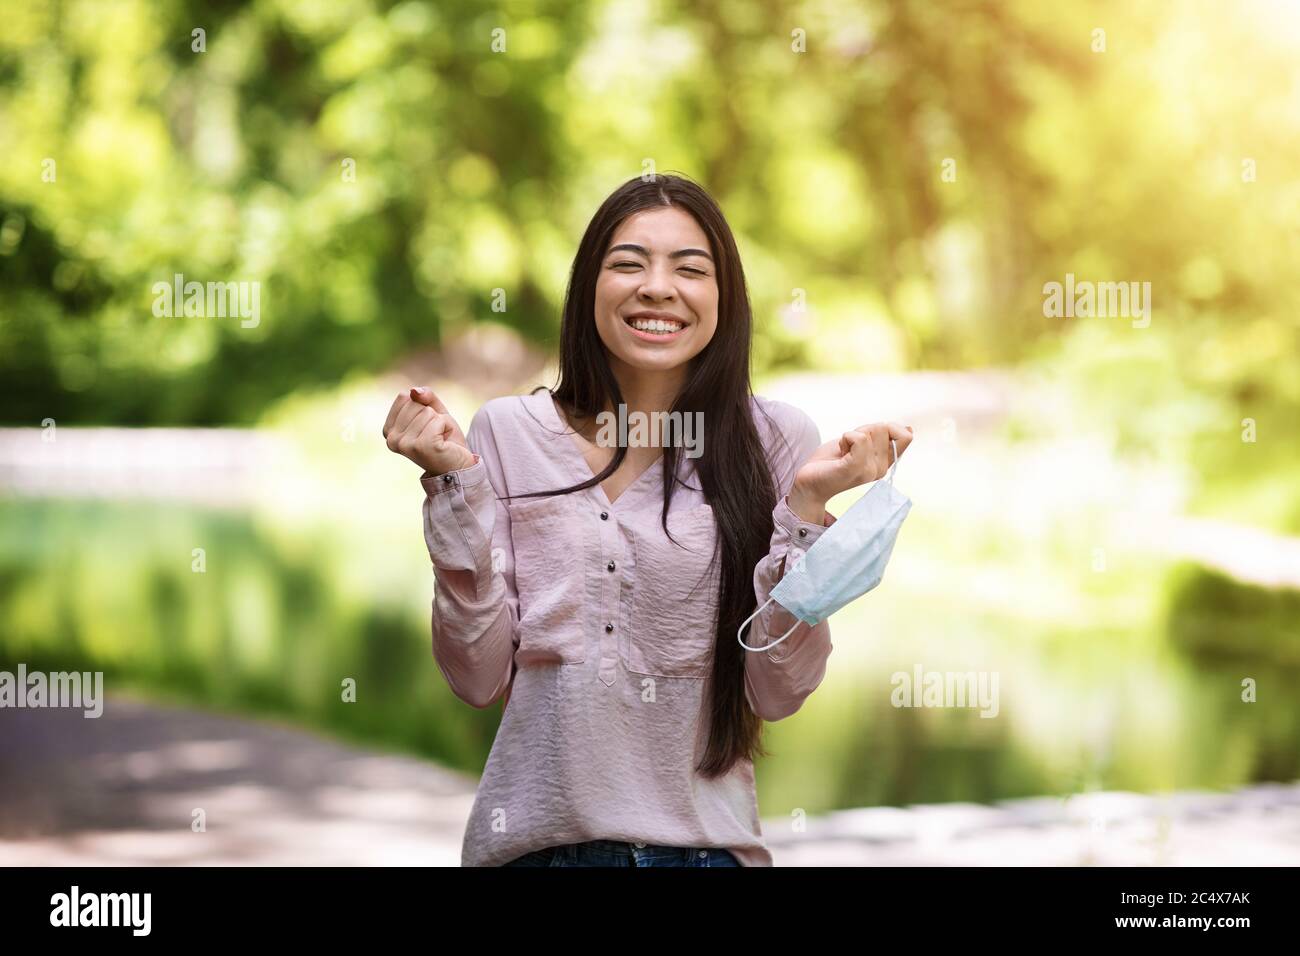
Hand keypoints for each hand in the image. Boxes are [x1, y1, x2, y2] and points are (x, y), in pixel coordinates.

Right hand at [383, 386, 476, 475]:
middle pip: (415, 403)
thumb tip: (413, 391)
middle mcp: (392, 439)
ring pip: (427, 412)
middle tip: (436, 434)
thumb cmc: (444, 438)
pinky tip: (445, 442)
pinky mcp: (421, 447)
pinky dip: (447, 427)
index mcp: (389, 430)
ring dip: (441, 423)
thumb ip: (425, 397)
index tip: (427, 426)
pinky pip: (438, 421)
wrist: (458, 464)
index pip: (404, 397)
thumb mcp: (435, 412)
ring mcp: (405, 444)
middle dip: (432, 415)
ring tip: (440, 439)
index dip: (423, 406)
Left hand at [788, 422, 912, 520]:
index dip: (887, 427)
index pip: (905, 436)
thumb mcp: (859, 444)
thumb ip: (879, 436)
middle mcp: (880, 469)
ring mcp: (869, 470)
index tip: (865, 437)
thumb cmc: (830, 462)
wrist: (808, 482)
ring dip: (851, 434)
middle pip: (884, 427)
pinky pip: (860, 439)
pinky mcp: (854, 469)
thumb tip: (909, 428)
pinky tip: (840, 451)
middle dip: (862, 429)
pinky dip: (847, 437)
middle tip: (848, 446)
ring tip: (843, 451)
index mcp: (884, 463)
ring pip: (871, 431)